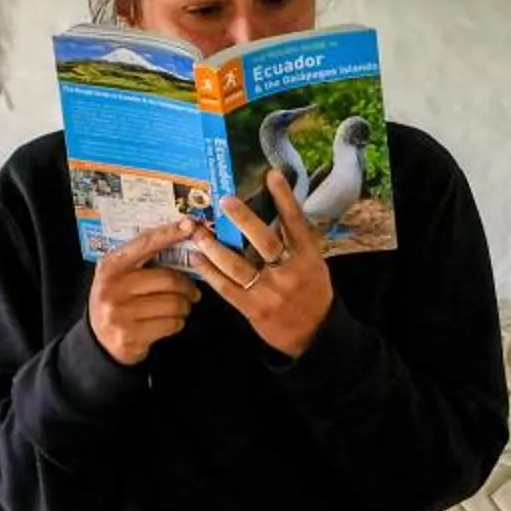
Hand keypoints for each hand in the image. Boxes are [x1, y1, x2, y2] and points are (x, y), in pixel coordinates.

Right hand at [87, 219, 201, 366]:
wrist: (99, 340)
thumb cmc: (118, 301)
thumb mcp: (119, 276)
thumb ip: (141, 261)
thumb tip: (180, 239)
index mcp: (111, 266)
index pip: (145, 244)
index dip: (170, 233)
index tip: (190, 225)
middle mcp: (113, 288)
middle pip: (168, 279)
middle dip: (187, 286)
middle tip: (192, 291)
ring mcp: (120, 314)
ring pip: (174, 304)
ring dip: (184, 307)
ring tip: (180, 308)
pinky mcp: (131, 336)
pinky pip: (172, 324)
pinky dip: (177, 323)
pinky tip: (168, 322)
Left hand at [188, 168, 334, 359]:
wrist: (314, 335)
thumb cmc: (312, 294)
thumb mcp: (314, 265)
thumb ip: (296, 243)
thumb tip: (276, 210)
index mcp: (308, 258)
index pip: (296, 222)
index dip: (284, 198)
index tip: (271, 175)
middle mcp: (290, 272)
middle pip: (265, 241)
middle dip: (244, 219)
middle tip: (225, 200)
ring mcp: (270, 291)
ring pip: (238, 265)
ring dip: (215, 246)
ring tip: (197, 230)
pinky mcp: (253, 308)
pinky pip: (226, 287)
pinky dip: (210, 271)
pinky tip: (196, 258)